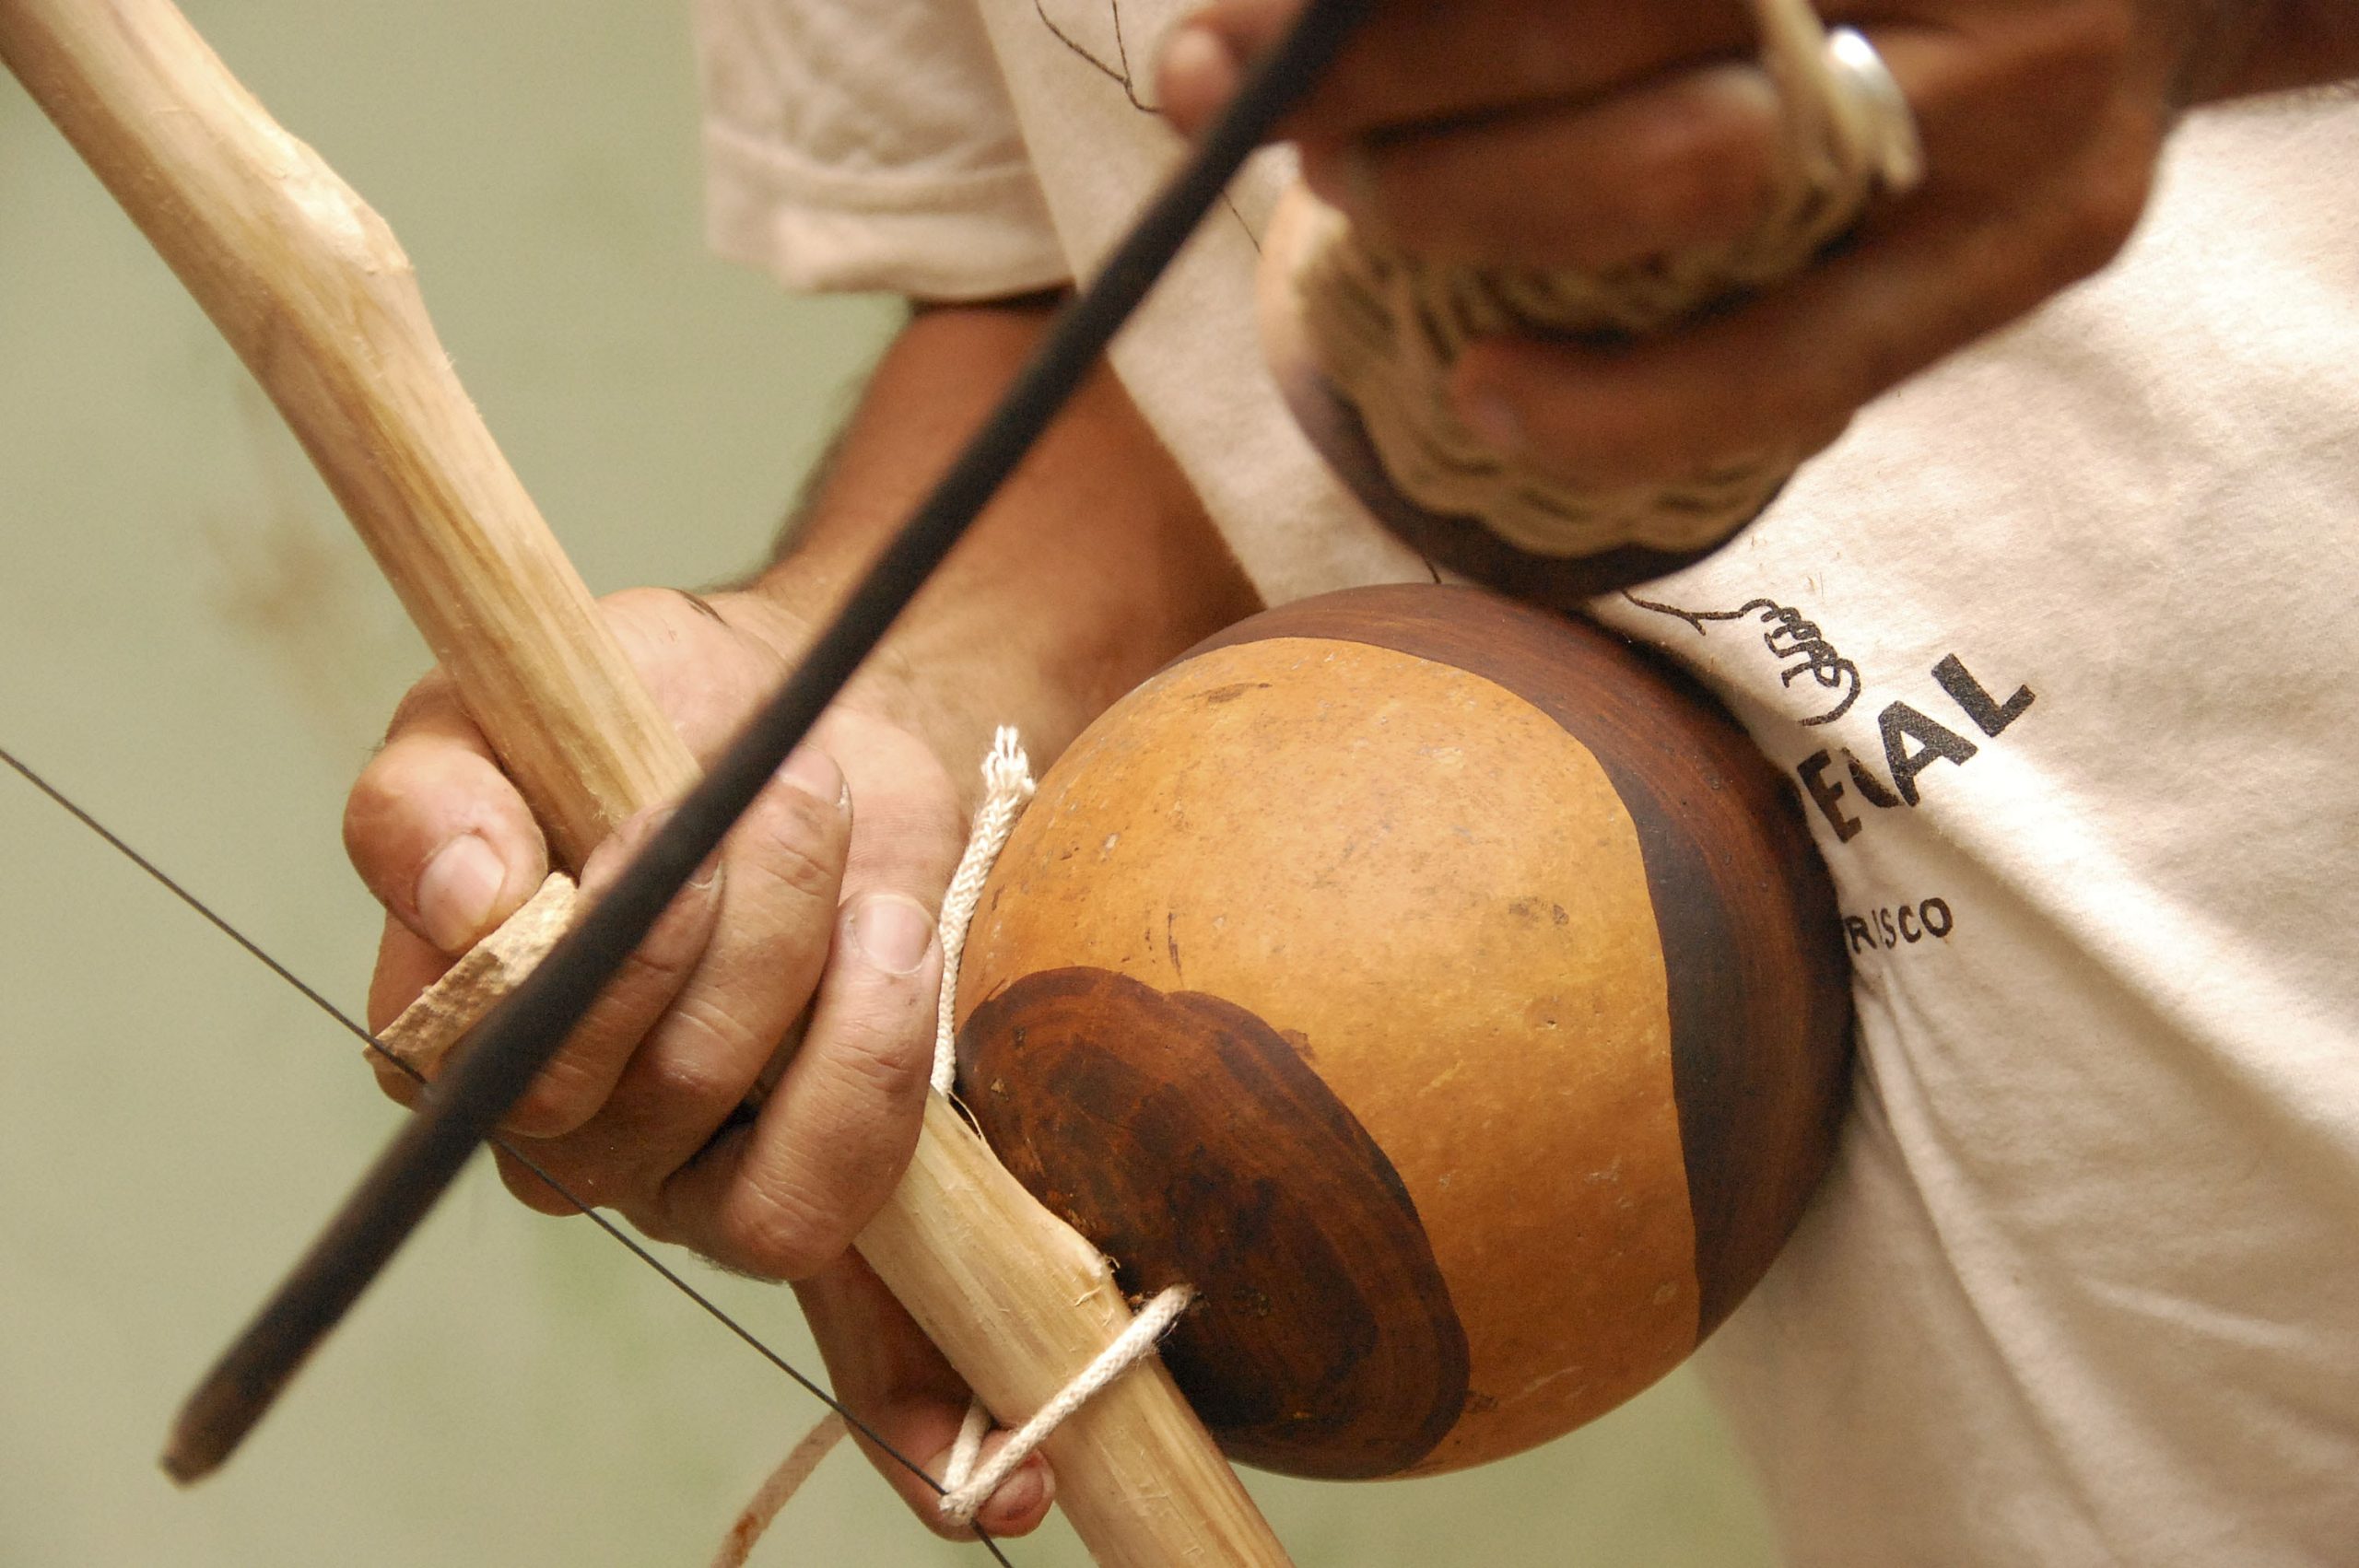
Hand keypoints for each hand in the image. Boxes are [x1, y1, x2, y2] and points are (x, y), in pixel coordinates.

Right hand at [343, 584, 1052, 1537]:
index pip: (532, 1059)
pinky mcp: (846, 1201)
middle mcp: (582, 1142)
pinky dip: (926, 1423)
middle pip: (677, 1101)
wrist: (811, 724)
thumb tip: (460, 891)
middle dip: (764, 928)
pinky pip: (871, 1354)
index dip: (632, 942)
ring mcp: (716, 1186)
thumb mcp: (523, 705)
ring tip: (888, 906)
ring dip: (865, 1031)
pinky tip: (993, 1491)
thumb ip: (437, 794)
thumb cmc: (648, 713)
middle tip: (804, 807)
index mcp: (472, 1040)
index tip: (682, 818)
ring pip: (793, 1192)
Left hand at [1159, 0, 2279, 488]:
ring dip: (1477, 212)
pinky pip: (1795, 369)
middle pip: (1606, 20)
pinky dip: (1622, 406)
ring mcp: (2003, 115)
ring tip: (1355, 207)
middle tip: (1246, 104)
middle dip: (1387, 77)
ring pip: (1690, 184)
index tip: (1233, 34)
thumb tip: (1319, 16)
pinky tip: (1491, 406)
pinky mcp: (2025, 261)